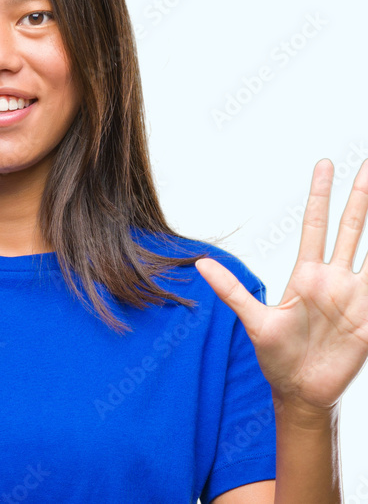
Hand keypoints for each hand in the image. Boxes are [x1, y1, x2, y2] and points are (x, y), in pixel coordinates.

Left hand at [196, 158, 367, 414]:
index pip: (315, 225)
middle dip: (361, 196)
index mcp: (305, 275)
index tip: (323, 164)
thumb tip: (201, 263)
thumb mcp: (253, 321)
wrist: (301, 390)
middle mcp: (333, 280)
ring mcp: (354, 297)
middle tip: (367, 162)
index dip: (320, 195)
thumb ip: (232, 290)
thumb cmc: (276, 355)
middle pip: (351, 228)